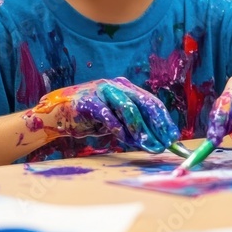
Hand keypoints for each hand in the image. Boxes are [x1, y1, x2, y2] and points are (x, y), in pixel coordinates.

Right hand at [24, 78, 178, 152]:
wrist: (58, 113)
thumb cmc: (90, 117)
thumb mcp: (115, 121)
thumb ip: (133, 128)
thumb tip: (156, 143)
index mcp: (127, 88)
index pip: (152, 102)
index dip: (164, 120)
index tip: (173, 137)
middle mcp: (116, 86)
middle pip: (143, 104)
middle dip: (156, 126)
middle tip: (163, 144)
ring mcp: (102, 91)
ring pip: (127, 108)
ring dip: (139, 129)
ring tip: (147, 145)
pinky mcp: (88, 100)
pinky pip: (106, 115)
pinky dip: (117, 127)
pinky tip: (123, 139)